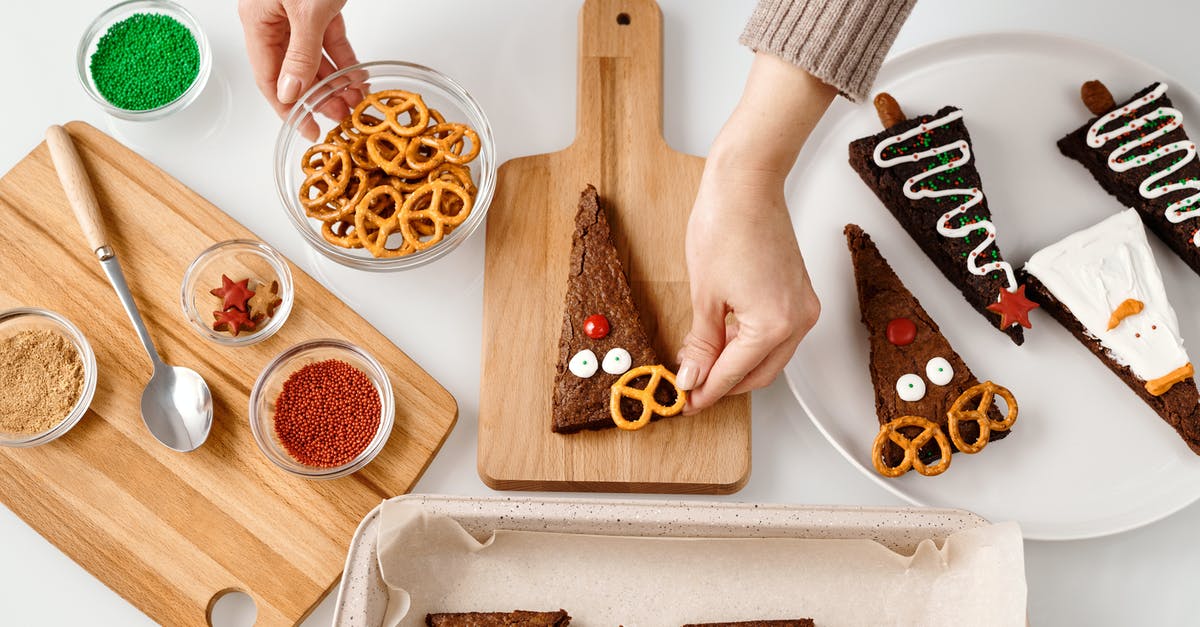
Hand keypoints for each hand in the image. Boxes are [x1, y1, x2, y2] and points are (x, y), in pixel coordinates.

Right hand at [237, 0, 358, 138]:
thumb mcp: (306, 10)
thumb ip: (301, 52)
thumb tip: (291, 91)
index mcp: (257, 21)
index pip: (267, 76)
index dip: (287, 107)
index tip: (306, 128)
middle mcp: (274, 19)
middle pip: (293, 70)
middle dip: (318, 96)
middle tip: (339, 117)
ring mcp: (296, 13)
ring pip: (314, 57)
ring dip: (334, 81)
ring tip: (353, 101)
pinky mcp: (319, 6)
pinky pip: (329, 39)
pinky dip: (343, 58)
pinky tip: (356, 77)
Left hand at [677, 163, 819, 411]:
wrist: (747, 183)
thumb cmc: (725, 226)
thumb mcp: (704, 295)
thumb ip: (702, 344)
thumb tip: (692, 377)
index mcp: (774, 325)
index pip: (734, 374)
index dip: (705, 392)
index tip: (684, 403)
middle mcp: (798, 320)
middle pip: (758, 374)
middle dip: (723, 384)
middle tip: (690, 387)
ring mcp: (803, 307)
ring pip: (770, 356)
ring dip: (737, 364)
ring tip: (700, 360)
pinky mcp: (800, 294)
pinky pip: (777, 334)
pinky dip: (751, 342)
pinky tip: (723, 338)